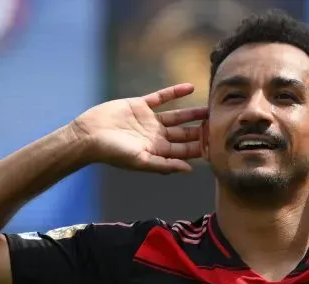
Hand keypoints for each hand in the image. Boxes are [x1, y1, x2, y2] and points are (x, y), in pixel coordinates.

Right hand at [70, 83, 208, 174]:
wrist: (88, 136)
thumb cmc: (112, 153)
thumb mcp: (140, 161)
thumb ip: (164, 165)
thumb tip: (189, 170)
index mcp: (158, 152)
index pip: (185, 150)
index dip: (201, 146)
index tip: (218, 142)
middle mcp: (156, 137)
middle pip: (184, 133)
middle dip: (201, 130)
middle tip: (220, 123)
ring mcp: (149, 120)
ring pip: (177, 116)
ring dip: (192, 112)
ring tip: (210, 107)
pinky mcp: (140, 105)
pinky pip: (161, 98)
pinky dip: (174, 93)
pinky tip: (190, 88)